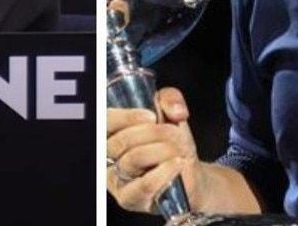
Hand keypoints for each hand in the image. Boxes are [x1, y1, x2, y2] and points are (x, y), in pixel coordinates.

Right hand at [106, 86, 202, 213]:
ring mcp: (116, 179)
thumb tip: (176, 110)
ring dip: (162, 150)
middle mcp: (108, 156)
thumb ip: (170, 99)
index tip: (152, 116)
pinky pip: (142, 186)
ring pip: (133, 159)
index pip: (106, 122)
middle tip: (174, 133)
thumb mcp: (172, 113)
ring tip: (179, 149)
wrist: (191, 174)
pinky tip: (176, 164)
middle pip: (121, 141)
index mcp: (112, 132)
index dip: (126, 118)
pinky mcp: (129, 198)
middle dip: (153, 134)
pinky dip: (163, 173)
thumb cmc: (172, 143)